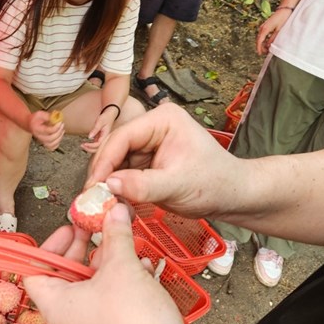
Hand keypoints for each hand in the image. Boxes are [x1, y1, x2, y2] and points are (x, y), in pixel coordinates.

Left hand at [24, 203, 185, 323]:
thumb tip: (114, 211)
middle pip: (66, 274)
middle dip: (84, 249)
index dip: (50, 246)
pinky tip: (142, 266)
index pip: (35, 271)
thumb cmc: (131, 322)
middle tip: (97, 228)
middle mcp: (68, 316)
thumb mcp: (121, 268)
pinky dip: (124, 279)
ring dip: (109, 261)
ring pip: (93, 284)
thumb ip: (116, 236)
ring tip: (124, 243)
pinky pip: (111, 298)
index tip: (70, 229)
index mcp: (55, 303)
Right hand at [29, 110, 64, 150]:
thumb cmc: (35, 119)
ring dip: (59, 138)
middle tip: (62, 125)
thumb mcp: (40, 114)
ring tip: (62, 130)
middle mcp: (38, 136)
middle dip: (58, 132)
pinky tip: (59, 137)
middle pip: (50, 139)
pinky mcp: (45, 143)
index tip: (60, 122)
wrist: (30, 124)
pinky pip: (51, 148)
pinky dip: (57, 144)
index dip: (55, 127)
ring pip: (51, 144)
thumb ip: (48, 116)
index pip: (47, 131)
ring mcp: (42, 141)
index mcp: (36, 129)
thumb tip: (56, 118)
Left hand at [80, 109, 116, 153]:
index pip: (98, 144)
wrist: (110, 115)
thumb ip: (95, 129)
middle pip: (98, 149)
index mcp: (106, 136)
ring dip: (89, 148)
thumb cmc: (106, 117)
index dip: (91, 145)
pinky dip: (90, 146)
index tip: (84, 143)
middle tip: (82, 145)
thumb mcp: (100, 122)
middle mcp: (105, 139)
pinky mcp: (100, 138)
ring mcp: (102, 139)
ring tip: (82, 145)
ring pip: (96, 148)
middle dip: (89, 149)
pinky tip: (85, 144)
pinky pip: (96, 145)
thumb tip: (89, 137)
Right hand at [87, 105, 241, 218]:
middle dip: (103, 172)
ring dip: (108, 182)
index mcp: (163, 120)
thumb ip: (142, 185)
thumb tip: (108, 184)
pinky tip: (114, 201)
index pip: (123, 137)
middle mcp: (152, 126)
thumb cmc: (214, 184)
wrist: (232, 195)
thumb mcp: (177, 186)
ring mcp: (148, 143)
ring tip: (101, 203)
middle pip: (114, 147)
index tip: (93, 186)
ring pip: (115, 161)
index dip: (104, 162)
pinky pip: (123, 171)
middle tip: (91, 198)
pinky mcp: (147, 159)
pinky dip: (117, 187)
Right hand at [256, 9, 290, 54]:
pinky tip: (267, 42)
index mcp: (265, 29)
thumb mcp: (279, 30)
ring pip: (260, 37)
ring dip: (262, 43)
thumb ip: (272, 39)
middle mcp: (262, 28)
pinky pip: (262, 34)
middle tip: (265, 53)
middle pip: (258, 40)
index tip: (260, 54)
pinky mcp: (265, 25)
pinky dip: (263, 39)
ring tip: (267, 49)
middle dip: (260, 47)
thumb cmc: (283, 18)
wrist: (285, 9)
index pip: (259, 41)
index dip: (259, 48)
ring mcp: (263, 26)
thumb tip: (268, 46)